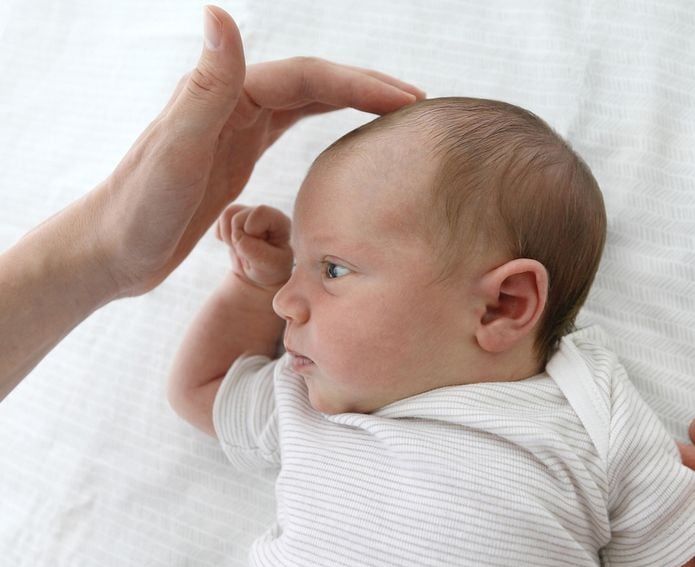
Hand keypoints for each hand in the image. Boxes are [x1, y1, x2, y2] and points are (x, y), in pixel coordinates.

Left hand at [87, 6, 422, 297]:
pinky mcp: (237, 154)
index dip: (361, 84)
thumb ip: (206, 86)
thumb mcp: (176, 149)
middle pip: (315, 83)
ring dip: (352, 100)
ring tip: (395, 113)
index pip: (308, 78)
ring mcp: (236, 127)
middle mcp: (233, 102)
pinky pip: (294, 125)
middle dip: (368, 88)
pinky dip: (327, 121)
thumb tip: (220, 13)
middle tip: (418, 103)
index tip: (408, 100)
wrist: (112, 251)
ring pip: (307, 101)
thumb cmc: (139, 208)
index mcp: (226, 95)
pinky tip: (346, 136)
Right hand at [217, 204, 292, 289]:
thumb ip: (257, 251)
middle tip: (248, 252)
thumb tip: (237, 235)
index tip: (259, 247)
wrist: (260, 273)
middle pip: (238, 216)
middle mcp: (266, 212)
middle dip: (237, 238)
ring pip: (228, 214)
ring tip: (241, 248)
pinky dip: (221, 234)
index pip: (261, 211)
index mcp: (281, 221)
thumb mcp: (270, 265)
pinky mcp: (236, 216)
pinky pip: (221, 217)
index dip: (252, 230)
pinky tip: (233, 244)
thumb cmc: (270, 269)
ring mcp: (250, 213)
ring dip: (228, 236)